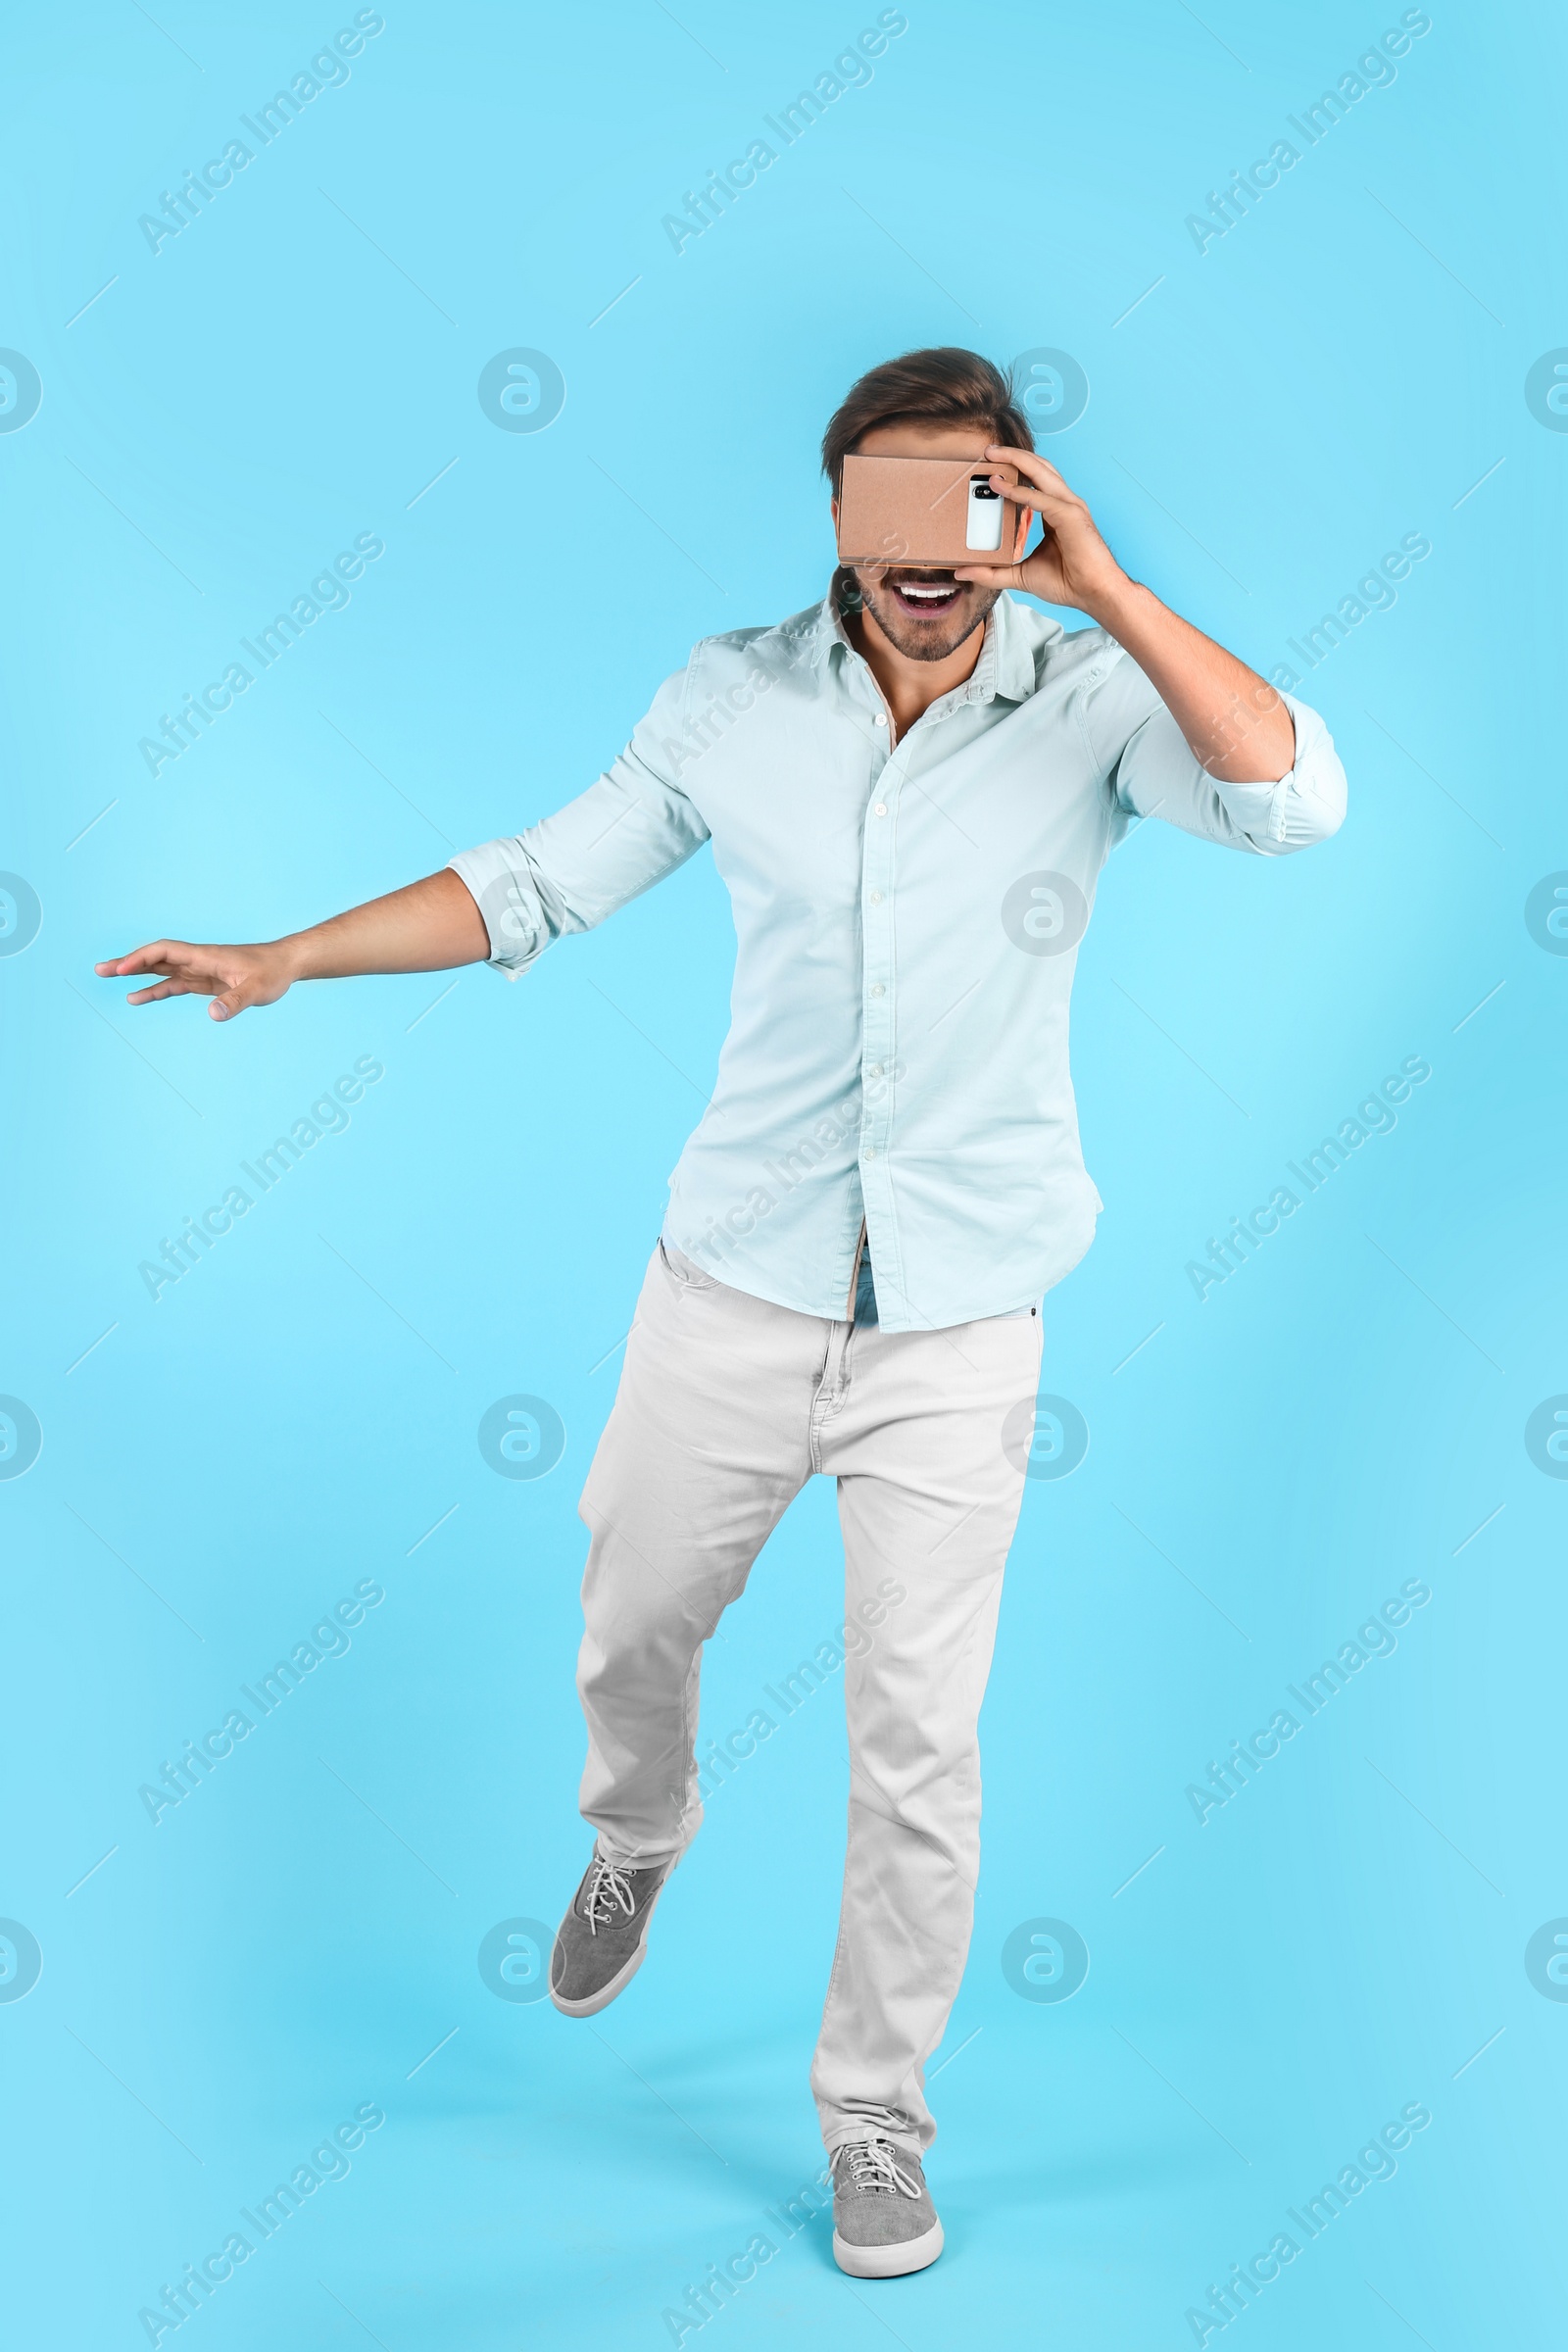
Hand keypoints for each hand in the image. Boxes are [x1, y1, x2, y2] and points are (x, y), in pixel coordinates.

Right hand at [94, 938, 299, 1020]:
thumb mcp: (257, 990)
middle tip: (100, 970)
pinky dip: (155, 989)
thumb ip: (236, 1002)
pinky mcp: (205, 982)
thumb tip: (213, 1014)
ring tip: (109, 978)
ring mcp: (199, 971)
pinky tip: (138, 998)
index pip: (165, 952)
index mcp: (205, 957)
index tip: (122, 968)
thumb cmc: (272, 973)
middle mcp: (197, 961)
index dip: (142, 958)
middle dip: (128, 963)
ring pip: (161, 970)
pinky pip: (174, 984)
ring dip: (136, 974)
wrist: (286, 965)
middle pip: (156, 958)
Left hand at [953, 444, 1127, 614]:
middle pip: (1037, 468)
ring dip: (1016, 460)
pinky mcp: (1070, 516)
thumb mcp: (1020, 576)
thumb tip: (962, 572)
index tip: (990, 467)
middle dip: (1013, 455)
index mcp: (1055, 512)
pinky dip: (1020, 491)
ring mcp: (1069, 506)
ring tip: (992, 455)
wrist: (1094, 594)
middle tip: (987, 451)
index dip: (1014, 471)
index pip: (1034, 482)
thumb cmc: (1067, 583)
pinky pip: (1041, 498)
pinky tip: (1001, 487)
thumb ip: (993, 573)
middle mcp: (1063, 503)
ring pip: (1041, 472)